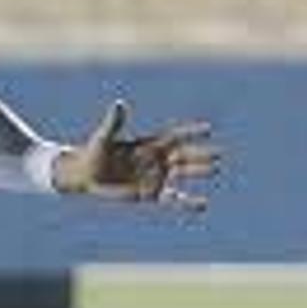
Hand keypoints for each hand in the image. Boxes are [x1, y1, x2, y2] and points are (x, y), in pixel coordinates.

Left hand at [53, 102, 219, 210]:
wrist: (87, 175)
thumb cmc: (94, 152)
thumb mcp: (104, 137)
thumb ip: (114, 122)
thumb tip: (120, 104)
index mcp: (148, 144)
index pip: (174, 136)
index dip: (190, 132)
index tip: (208, 129)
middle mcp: (156, 159)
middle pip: (183, 156)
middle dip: (200, 154)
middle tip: (219, 154)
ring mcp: (155, 177)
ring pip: (182, 174)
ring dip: (197, 172)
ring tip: (215, 169)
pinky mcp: (150, 194)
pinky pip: (173, 199)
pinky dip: (187, 202)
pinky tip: (203, 204)